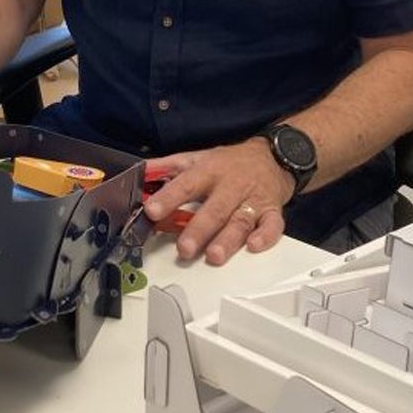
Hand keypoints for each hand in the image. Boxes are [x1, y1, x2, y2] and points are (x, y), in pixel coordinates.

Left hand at [142, 139, 292, 265]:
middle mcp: (231, 185)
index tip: (153, 211)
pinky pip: (272, 225)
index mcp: (209, 171)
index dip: (169, 197)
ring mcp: (253, 200)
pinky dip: (266, 236)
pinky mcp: (272, 211)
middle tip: (184, 248)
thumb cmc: (230, 162)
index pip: (186, 184)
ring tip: (214, 256)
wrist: (271, 156)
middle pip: (214, 209)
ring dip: (228, 240)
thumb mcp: (197, 158)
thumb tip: (139, 173)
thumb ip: (167, 167)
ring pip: (240, 221)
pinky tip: (254, 246)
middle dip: (199, 230)